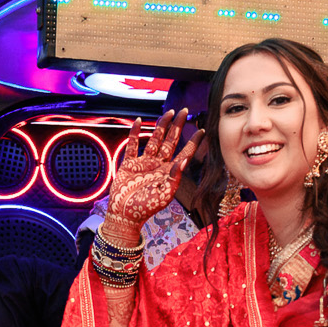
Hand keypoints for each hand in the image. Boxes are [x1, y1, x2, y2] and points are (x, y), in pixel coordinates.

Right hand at [103, 108, 195, 237]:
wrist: (125, 215)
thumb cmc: (146, 209)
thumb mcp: (165, 195)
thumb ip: (175, 177)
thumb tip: (185, 160)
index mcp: (169, 172)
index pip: (185, 153)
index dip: (193, 142)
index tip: (202, 130)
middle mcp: (158, 164)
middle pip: (170, 141)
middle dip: (178, 126)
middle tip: (185, 111)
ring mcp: (144, 163)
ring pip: (154, 139)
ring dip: (161, 125)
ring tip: (168, 112)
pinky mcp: (129, 164)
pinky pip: (133, 145)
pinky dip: (135, 133)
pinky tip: (139, 121)